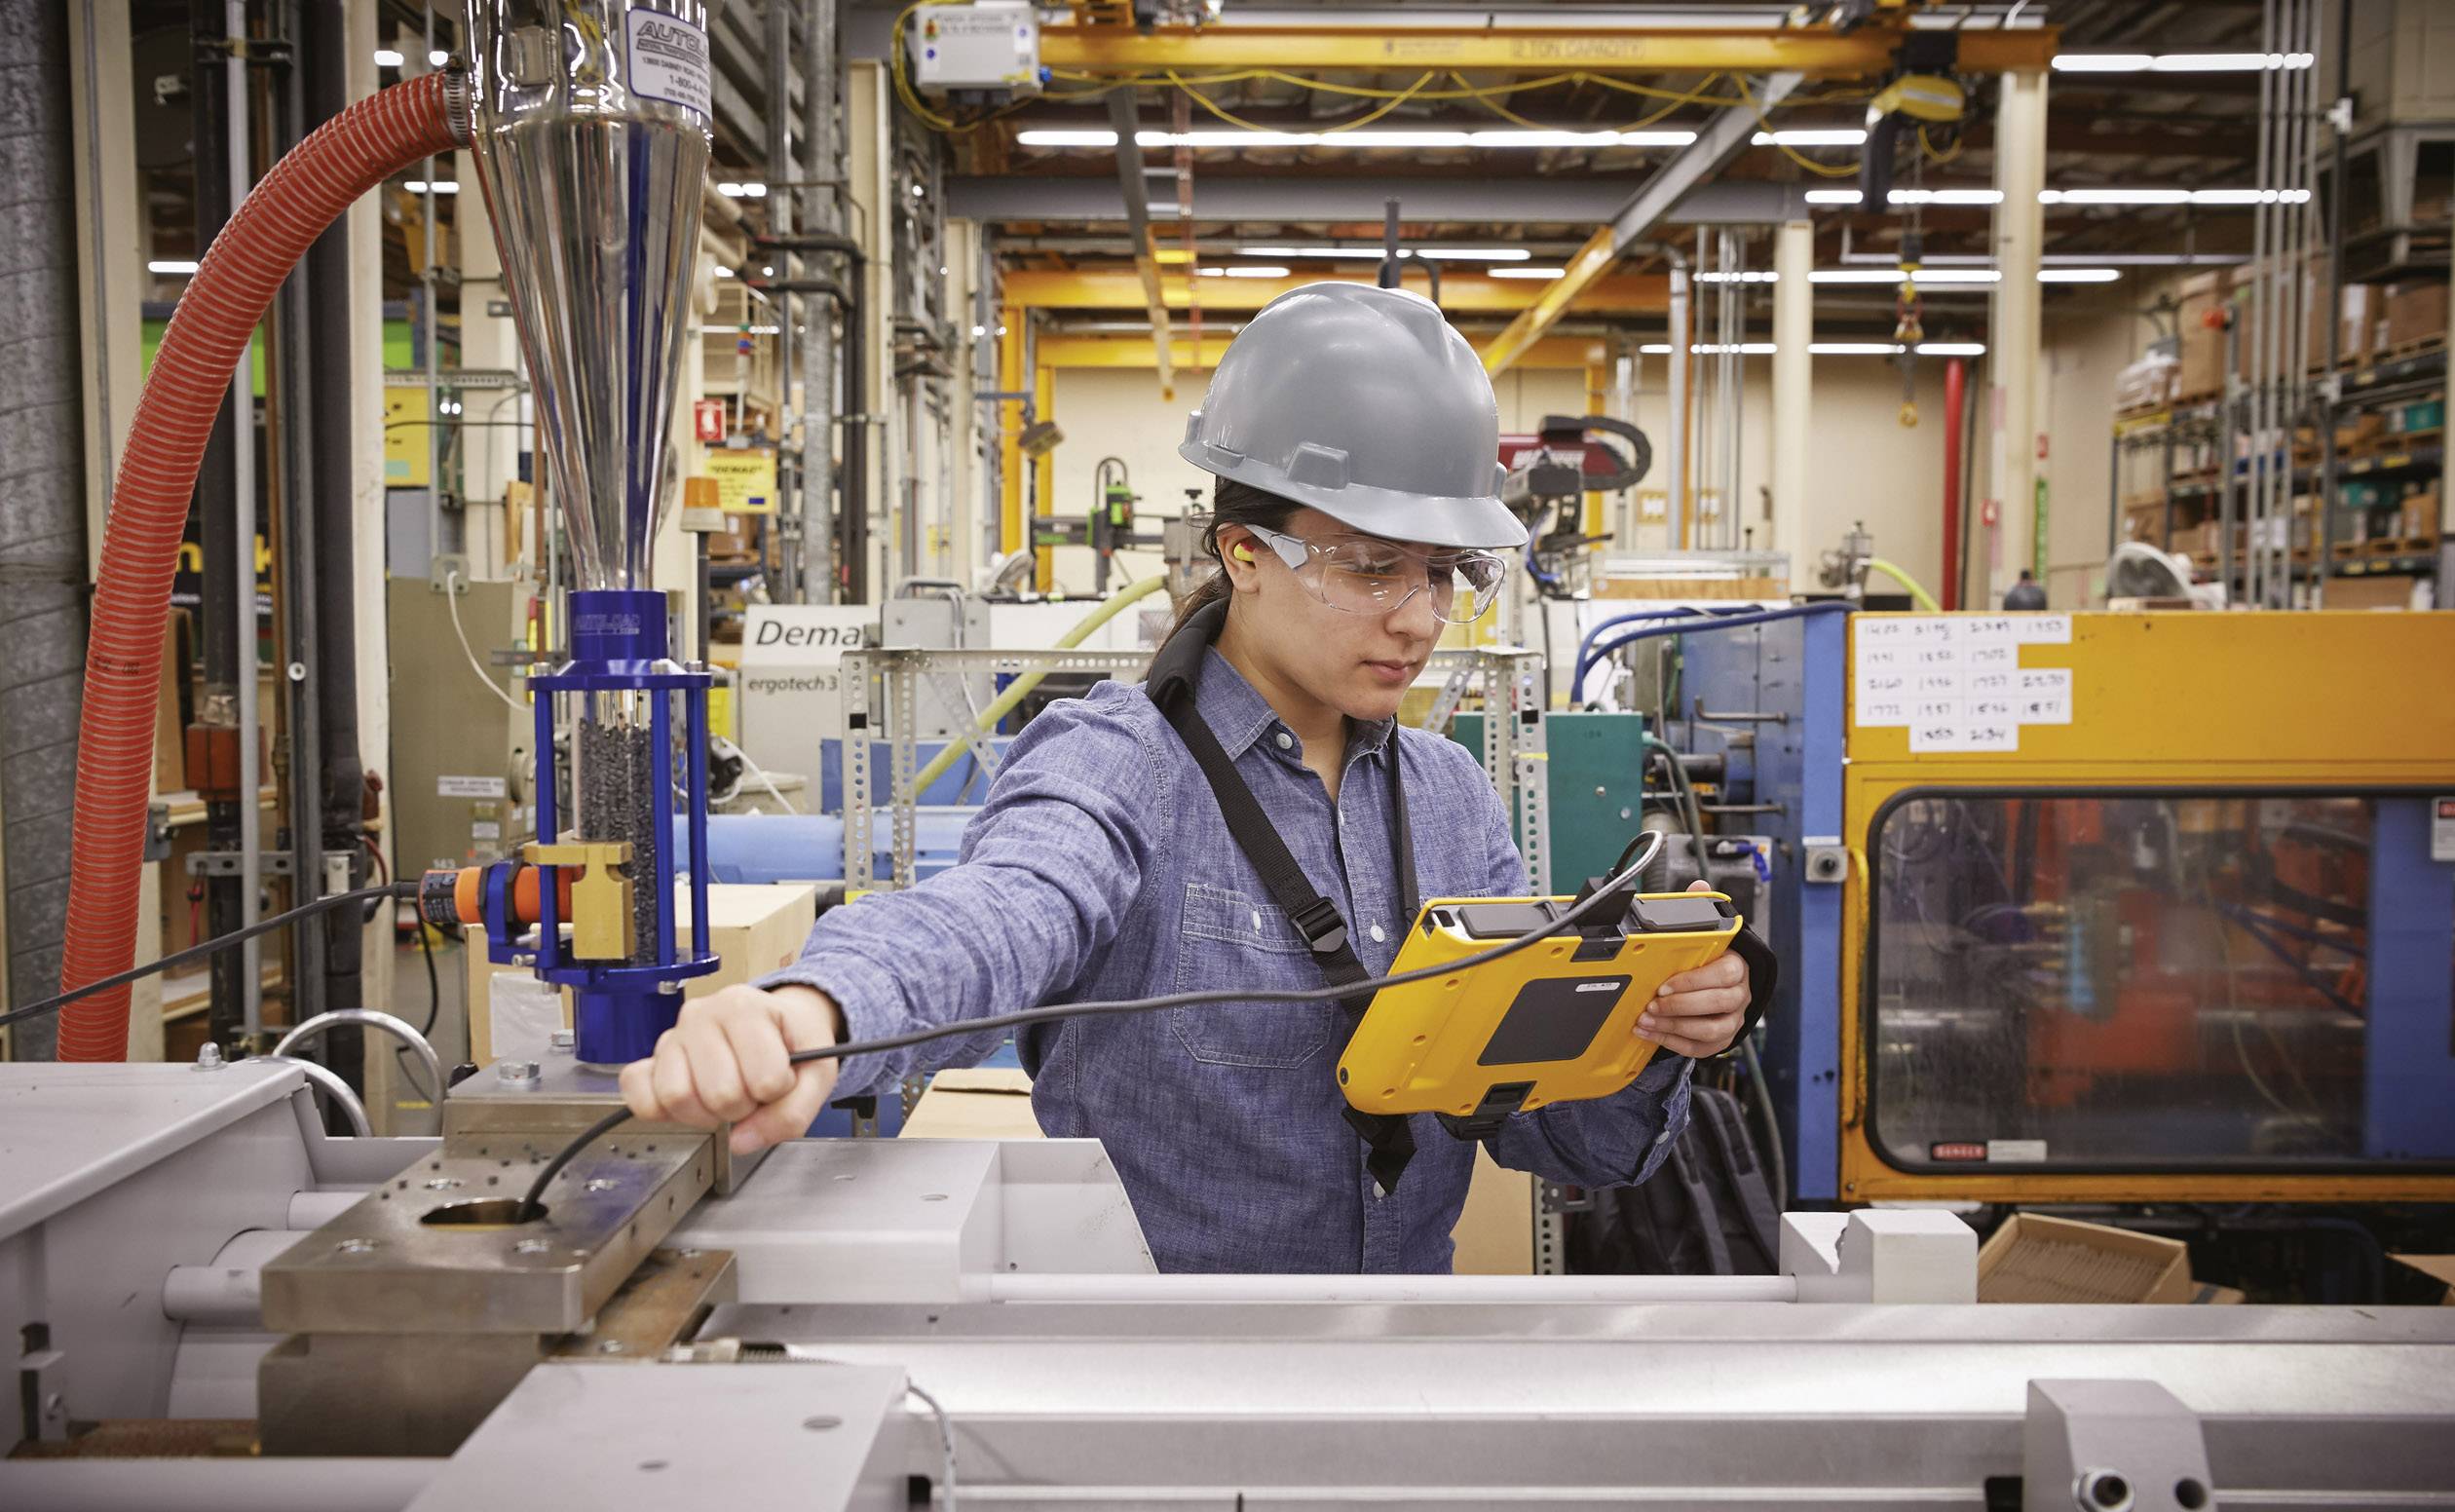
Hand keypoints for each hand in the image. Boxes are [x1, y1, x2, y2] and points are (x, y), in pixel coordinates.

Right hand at [618, 983, 844, 1154]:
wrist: (777, 1022)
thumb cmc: (793, 1042)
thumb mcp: (817, 1072)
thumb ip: (792, 1113)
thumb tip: (741, 1141)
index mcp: (745, 1007)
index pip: (764, 1079)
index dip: (778, 1092)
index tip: (780, 1079)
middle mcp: (701, 1014)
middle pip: (719, 1093)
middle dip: (743, 1107)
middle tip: (751, 1092)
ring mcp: (672, 1036)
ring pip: (676, 1096)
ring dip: (705, 1114)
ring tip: (723, 1097)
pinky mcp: (650, 1059)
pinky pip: (637, 1092)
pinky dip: (661, 1111)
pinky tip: (690, 1103)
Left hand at [1634, 880, 1751, 1057]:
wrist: (1718, 989)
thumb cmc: (1709, 961)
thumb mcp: (1707, 936)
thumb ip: (1701, 912)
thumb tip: (1698, 886)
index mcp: (1737, 966)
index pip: (1724, 974)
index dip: (1693, 981)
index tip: (1665, 983)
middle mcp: (1740, 995)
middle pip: (1717, 1003)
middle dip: (1679, 1005)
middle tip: (1651, 1003)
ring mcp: (1732, 1019)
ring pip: (1709, 1029)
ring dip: (1673, 1026)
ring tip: (1647, 1019)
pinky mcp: (1720, 1040)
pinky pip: (1700, 1047)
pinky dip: (1672, 1042)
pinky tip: (1650, 1033)